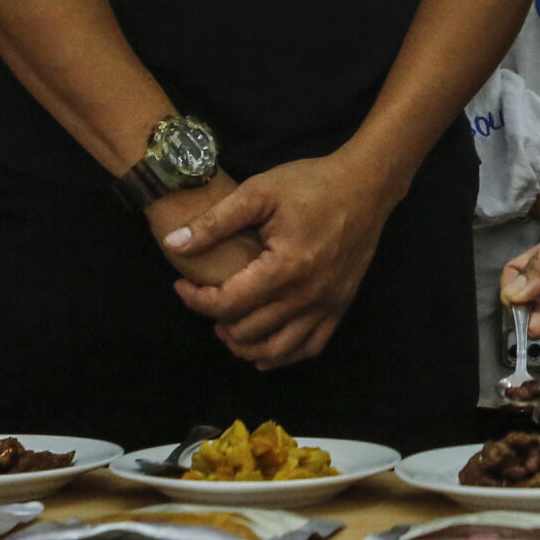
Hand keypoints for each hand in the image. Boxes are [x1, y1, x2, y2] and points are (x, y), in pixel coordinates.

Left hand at [164, 152, 402, 368]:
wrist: (366, 185)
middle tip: (206, 300)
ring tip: (228, 328)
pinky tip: (265, 349)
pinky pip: (310, 347)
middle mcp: (308, 295)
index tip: (181, 285)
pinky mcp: (341, 306)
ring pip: (278, 350)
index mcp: (285, 268)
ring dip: (245, 347)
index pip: (228, 303)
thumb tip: (174, 244)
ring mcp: (328, 304)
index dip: (195, 300)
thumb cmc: (312, 183)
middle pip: (248, 331)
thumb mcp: (259, 192)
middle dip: (217, 321)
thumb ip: (215, 222)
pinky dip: (283, 355)